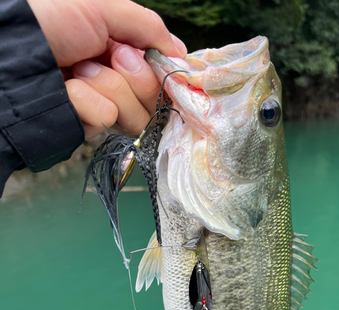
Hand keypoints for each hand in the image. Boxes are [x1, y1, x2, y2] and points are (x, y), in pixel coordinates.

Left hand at [27, 0, 186, 137]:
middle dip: (133, 74)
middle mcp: (119, 82)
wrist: (13, 55)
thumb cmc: (51, 20)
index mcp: (124, 53)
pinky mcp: (88, 126)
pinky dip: (86, 100)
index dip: (161, 71)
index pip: (163, 75)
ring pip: (135, 114)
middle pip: (155, 98)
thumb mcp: (103, 7)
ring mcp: (104, 107)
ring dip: (107, 85)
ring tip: (78, 70)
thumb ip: (147, 26)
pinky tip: (68, 90)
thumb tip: (179, 52)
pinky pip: (106, 119)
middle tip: (107, 55)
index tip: (145, 56)